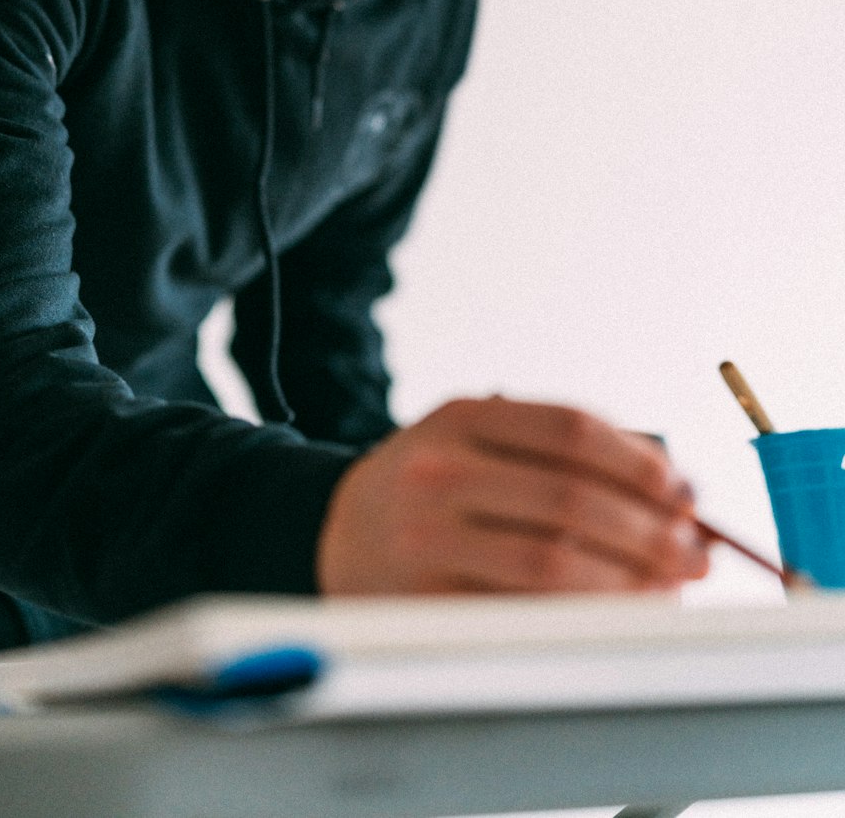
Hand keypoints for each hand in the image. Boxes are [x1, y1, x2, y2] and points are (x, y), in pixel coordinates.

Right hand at [315, 395, 708, 594]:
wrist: (339, 532)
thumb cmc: (434, 484)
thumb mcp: (477, 438)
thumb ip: (559, 451)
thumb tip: (672, 492)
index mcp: (460, 417)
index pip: (570, 429)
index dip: (638, 463)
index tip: (682, 491)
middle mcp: (438, 470)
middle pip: (570, 499)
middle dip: (650, 530)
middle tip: (695, 552)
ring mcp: (427, 537)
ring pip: (553, 564)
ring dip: (629, 580)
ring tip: (669, 586)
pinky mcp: (427, 600)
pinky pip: (524, 613)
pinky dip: (585, 617)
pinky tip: (617, 613)